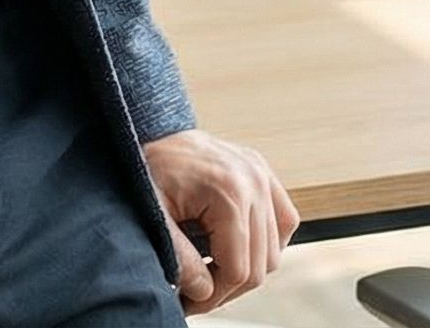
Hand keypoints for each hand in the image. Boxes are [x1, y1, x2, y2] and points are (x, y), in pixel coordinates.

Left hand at [142, 129, 297, 313]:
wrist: (148, 130)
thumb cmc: (147, 169)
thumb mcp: (154, 217)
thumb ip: (180, 259)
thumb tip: (205, 293)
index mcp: (230, 191)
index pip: (239, 270)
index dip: (214, 296)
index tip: (189, 300)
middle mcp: (254, 179)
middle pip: (260, 265)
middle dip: (227, 286)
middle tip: (198, 291)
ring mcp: (261, 172)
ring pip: (273, 250)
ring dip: (246, 266)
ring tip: (211, 266)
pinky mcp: (262, 170)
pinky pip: (282, 221)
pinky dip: (266, 241)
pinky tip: (237, 244)